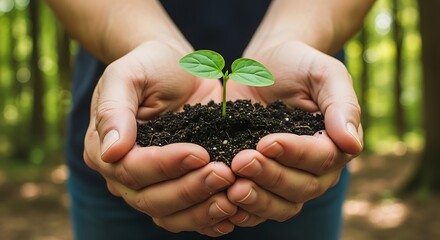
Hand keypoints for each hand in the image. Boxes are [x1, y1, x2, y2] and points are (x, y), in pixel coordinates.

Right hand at [83, 41, 236, 235]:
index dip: (165, 166)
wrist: (177, 69)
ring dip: (202, 211)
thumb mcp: (128, 75)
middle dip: (189, 190)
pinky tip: (231, 215)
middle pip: (151, 199)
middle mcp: (124, 174)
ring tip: (233, 198)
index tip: (199, 153)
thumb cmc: (150, 65)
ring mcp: (152, 184)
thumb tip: (111, 151)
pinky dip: (209, 219)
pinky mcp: (177, 186)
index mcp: (104, 148)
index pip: (131, 170)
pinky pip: (188, 215)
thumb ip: (115, 109)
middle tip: (224, 174)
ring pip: (170, 215)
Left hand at [225, 41, 362, 225]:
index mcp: (333, 142)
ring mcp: (288, 179)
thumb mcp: (322, 73)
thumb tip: (352, 144)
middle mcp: (315, 168)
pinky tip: (224, 202)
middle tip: (241, 161)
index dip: (295, 154)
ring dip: (257, 200)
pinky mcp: (262, 183)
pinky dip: (244, 211)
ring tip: (232, 187)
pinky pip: (258, 209)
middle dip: (271, 177)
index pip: (322, 158)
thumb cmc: (296, 64)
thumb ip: (341, 104)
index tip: (266, 142)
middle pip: (302, 187)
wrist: (263, 67)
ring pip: (281, 206)